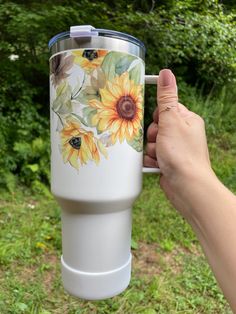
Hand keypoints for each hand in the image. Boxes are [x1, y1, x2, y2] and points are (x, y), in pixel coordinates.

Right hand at [144, 69, 213, 217]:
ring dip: (152, 149)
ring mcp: (175, 149)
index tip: (158, 123)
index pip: (165, 109)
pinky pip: (151, 155)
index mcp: (187, 120)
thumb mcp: (171, 120)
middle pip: (155, 127)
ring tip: (161, 156)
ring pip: (151, 142)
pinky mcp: (167, 162)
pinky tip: (158, 165)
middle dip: (153, 136)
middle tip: (161, 142)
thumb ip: (166, 97)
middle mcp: (182, 134)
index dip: (158, 116)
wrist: (186, 186)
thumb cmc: (182, 153)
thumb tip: (166, 73)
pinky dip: (152, 160)